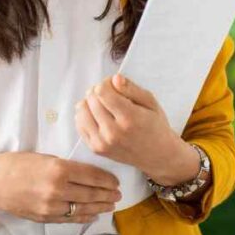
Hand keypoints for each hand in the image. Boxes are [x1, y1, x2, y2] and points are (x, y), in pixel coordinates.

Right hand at [0, 152, 120, 224]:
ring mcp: (50, 206)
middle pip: (91, 193)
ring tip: (111, 205)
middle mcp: (57, 189)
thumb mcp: (46, 157)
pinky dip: (83, 217)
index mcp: (59, 169)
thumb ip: (67, 166)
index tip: (116, 181)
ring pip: (83, 208)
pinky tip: (93, 214)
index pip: (92, 175)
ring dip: (100, 207)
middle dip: (108, 195)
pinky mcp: (44, 217)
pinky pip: (69, 218)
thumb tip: (89, 174)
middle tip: (119, 194)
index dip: (107, 179)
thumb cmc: (18, 163)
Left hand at [75, 75, 198, 184]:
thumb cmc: (155, 125)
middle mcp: (113, 132)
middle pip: (91, 99)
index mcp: (129, 118)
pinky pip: (79, 124)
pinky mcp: (95, 149)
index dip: (106, 83)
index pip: (102, 92)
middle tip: (109, 94)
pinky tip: (97, 114)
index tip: (114, 85)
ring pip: (81, 111)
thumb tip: (114, 79)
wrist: (156, 155)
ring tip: (102, 103)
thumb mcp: (151, 102)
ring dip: (89, 102)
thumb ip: (132, 89)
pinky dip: (85, 115)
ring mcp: (102, 142)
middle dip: (98, 91)